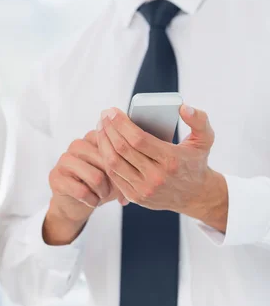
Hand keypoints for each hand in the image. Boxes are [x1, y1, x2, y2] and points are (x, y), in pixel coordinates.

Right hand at [44, 131, 128, 244]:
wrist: (75, 203)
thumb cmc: (100, 184)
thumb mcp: (116, 173)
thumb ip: (126, 164)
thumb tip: (140, 165)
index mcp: (93, 137)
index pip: (113, 144)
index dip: (122, 164)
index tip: (125, 176)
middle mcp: (77, 144)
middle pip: (106, 161)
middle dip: (114, 181)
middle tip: (113, 191)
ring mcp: (64, 159)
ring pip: (95, 177)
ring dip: (103, 192)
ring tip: (102, 195)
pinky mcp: (56, 176)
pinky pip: (81, 191)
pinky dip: (92, 200)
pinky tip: (92, 201)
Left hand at [97, 105, 227, 230]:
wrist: (196, 195)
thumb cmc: (195, 162)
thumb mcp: (205, 139)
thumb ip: (199, 120)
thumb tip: (184, 108)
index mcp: (171, 160)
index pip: (138, 139)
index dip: (121, 124)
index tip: (112, 111)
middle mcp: (157, 177)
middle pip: (123, 149)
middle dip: (109, 129)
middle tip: (104, 115)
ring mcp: (145, 189)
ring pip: (114, 163)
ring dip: (103, 142)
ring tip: (100, 127)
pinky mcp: (136, 197)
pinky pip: (114, 176)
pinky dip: (105, 158)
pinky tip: (103, 144)